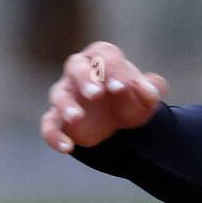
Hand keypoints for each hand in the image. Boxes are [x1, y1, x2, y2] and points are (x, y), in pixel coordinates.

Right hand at [41, 41, 169, 152]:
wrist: (120, 122)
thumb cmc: (131, 99)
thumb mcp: (147, 96)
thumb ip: (152, 89)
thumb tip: (149, 91)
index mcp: (103, 58)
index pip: (104, 55)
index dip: (111, 69)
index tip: (121, 88)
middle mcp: (80, 71)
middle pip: (75, 65)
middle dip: (85, 78)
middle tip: (96, 94)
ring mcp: (67, 94)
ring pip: (58, 94)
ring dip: (65, 105)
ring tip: (76, 117)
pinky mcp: (58, 118)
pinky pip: (49, 124)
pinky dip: (54, 135)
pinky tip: (66, 147)